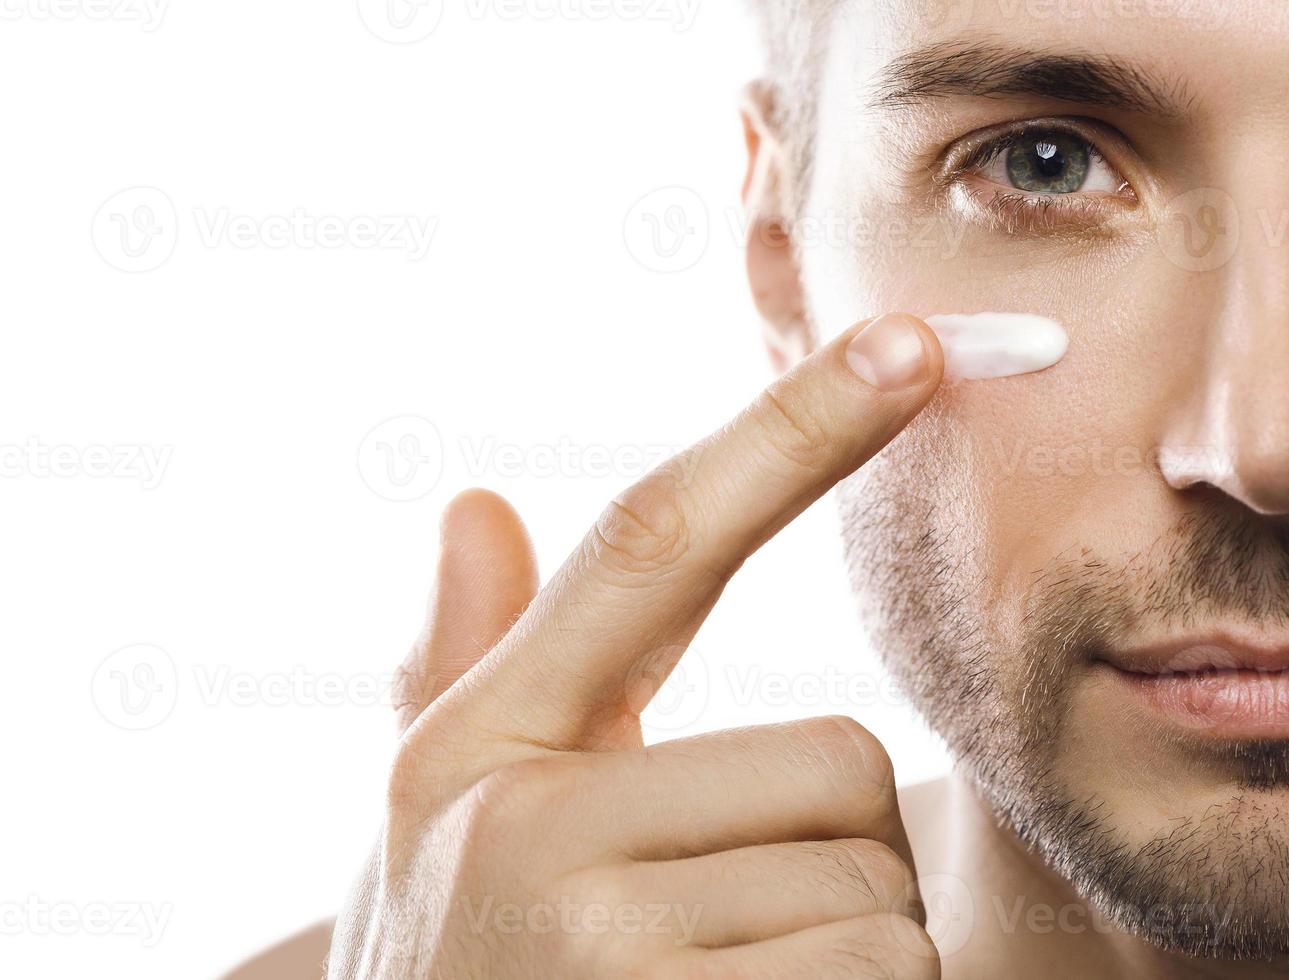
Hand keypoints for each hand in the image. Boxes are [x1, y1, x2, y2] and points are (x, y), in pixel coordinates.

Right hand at [328, 313, 944, 978]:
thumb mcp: (434, 825)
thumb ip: (453, 662)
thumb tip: (470, 503)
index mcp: (479, 749)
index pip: (654, 544)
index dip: (789, 433)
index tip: (910, 348)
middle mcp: (523, 831)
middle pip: (834, 764)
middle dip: (813, 852)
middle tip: (711, 928)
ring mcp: (598, 953)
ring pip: (876, 894)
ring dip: (835, 953)